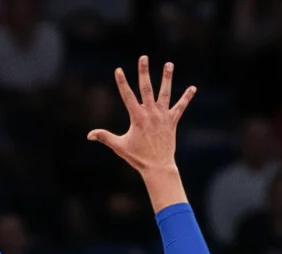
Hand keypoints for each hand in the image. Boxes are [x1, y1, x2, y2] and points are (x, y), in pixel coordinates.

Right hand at [88, 56, 196, 174]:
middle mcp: (151, 114)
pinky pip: (180, 107)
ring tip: (169, 64)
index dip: (122, 82)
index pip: (127, 96)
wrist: (158, 166)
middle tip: (143, 57)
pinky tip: (192, 88)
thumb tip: (89, 135)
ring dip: (167, 78)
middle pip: (147, 89)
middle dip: (144, 72)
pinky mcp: (172, 121)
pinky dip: (186, 98)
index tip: (118, 70)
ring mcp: (163, 116)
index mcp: (137, 118)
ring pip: (165, 93)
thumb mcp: (119, 146)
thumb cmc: (137, 157)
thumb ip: (104, 137)